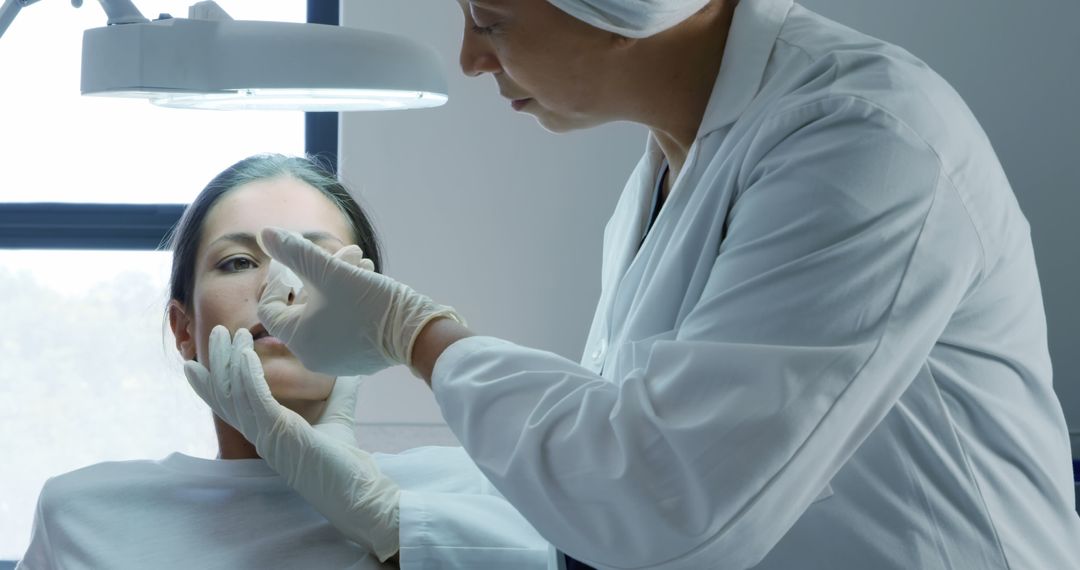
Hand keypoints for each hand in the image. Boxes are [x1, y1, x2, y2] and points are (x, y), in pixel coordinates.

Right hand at [183, 326, 400, 561]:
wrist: (360, 494)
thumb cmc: (346, 464)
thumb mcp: (338, 417)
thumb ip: (338, 393)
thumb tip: (347, 369)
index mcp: (269, 433)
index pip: (234, 404)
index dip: (216, 382)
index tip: (202, 360)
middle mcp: (262, 435)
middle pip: (227, 395)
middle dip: (219, 362)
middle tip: (217, 332)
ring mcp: (268, 436)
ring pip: (235, 394)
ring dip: (230, 361)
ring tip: (230, 333)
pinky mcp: (280, 434)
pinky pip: (256, 400)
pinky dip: (248, 375)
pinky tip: (245, 354)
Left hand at [257, 227, 464, 376]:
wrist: (417, 332)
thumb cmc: (370, 303)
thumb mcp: (330, 271)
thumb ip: (295, 252)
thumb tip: (265, 234)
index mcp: (299, 340)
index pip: (270, 308)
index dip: (280, 279)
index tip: (298, 261)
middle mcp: (313, 356)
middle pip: (304, 306)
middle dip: (320, 273)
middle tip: (343, 252)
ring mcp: (337, 360)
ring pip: (325, 313)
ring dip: (338, 282)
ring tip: (362, 262)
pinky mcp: (358, 358)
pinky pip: (342, 325)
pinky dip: (349, 302)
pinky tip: (368, 279)